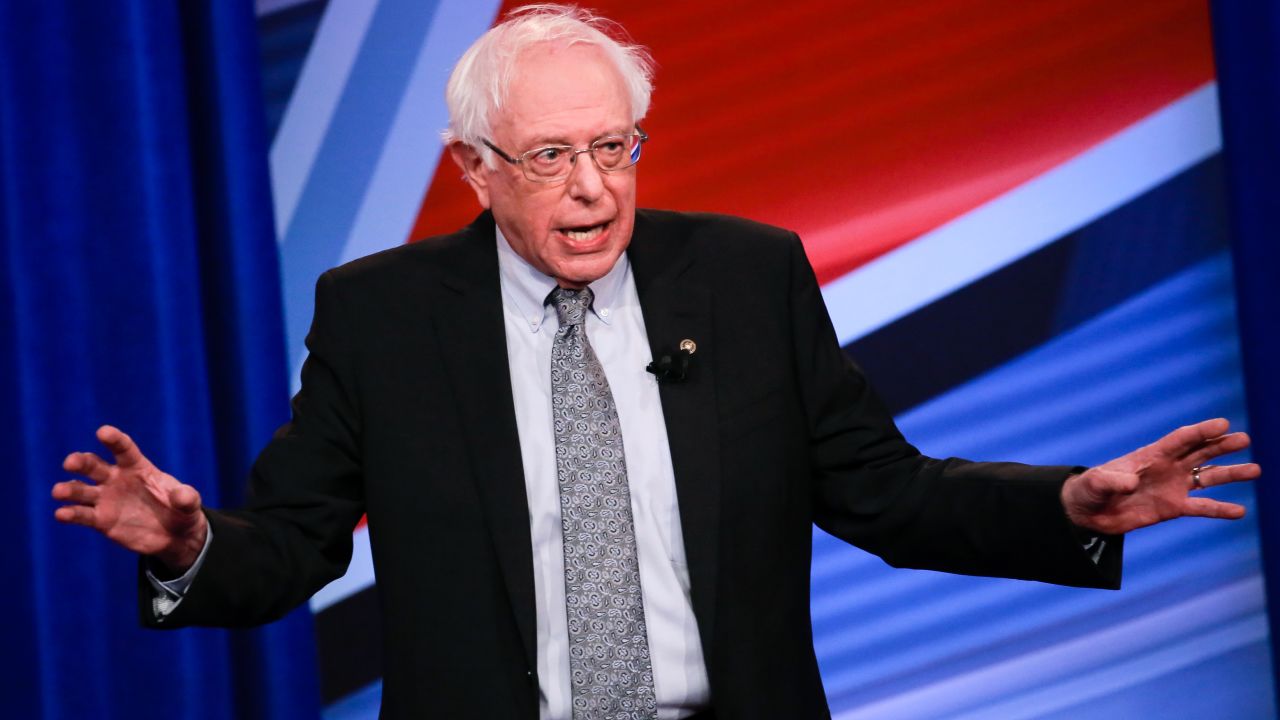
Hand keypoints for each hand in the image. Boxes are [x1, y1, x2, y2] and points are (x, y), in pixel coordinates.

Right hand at [52, 425, 207, 572]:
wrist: (174, 536)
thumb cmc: (181, 511)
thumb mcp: (190, 504)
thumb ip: (187, 498)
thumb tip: (182, 495)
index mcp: (138, 467)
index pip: (124, 449)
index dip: (114, 440)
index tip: (103, 432)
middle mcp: (116, 479)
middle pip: (95, 466)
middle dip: (81, 462)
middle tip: (70, 462)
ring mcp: (106, 499)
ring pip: (82, 490)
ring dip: (69, 489)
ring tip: (58, 491)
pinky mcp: (101, 520)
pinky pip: (82, 515)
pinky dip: (70, 513)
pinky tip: (61, 513)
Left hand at [1062, 418, 1260, 535]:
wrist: (1088, 511)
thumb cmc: (1089, 489)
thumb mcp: (1095, 482)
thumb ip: (1112, 480)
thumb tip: (1131, 484)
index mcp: (1150, 455)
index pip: (1180, 439)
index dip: (1200, 431)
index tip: (1222, 424)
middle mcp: (1167, 467)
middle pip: (1200, 452)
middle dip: (1221, 445)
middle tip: (1245, 439)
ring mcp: (1172, 486)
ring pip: (1207, 477)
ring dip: (1230, 473)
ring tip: (1255, 470)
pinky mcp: (1173, 508)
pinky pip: (1201, 508)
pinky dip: (1220, 509)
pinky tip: (1240, 511)